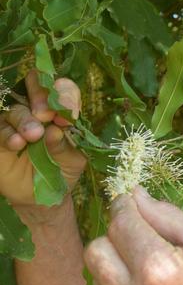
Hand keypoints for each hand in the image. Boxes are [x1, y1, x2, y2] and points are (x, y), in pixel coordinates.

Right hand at [0, 70, 85, 205]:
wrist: (41, 196)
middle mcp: (37, 111)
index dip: (66, 94)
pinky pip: (0, 129)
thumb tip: (55, 130)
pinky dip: (7, 134)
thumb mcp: (73, 161)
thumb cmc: (62, 171)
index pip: (63, 90)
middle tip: (45, 114)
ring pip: (16, 109)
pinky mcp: (0, 137)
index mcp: (61, 112)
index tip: (69, 111)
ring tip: (33, 136)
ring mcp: (16, 122)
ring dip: (24, 120)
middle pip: (36, 89)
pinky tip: (16, 143)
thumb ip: (66, 145)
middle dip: (41, 96)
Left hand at [85, 186, 182, 284]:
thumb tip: (136, 195)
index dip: (124, 205)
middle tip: (140, 233)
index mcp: (160, 268)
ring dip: (120, 265)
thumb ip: (168, 216)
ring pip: (101, 277)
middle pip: (96, 251)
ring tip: (156, 268)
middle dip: (115, 235)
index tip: (129, 198)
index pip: (121, 223)